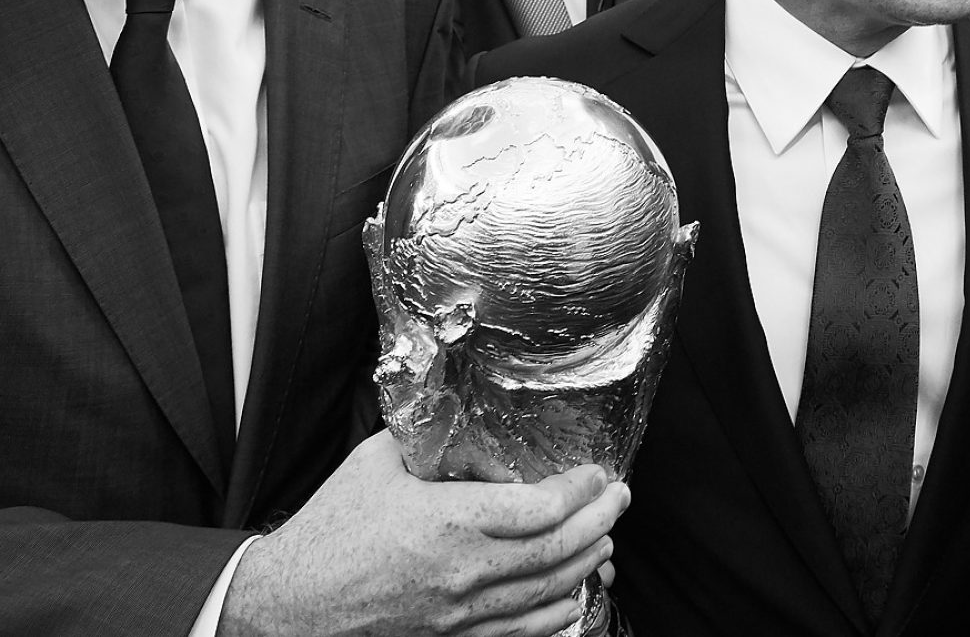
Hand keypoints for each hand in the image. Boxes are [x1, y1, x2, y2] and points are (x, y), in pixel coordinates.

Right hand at [220, 430, 628, 636]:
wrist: (289, 605)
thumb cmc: (330, 531)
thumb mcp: (378, 463)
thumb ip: (429, 439)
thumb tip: (462, 415)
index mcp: (449, 522)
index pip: (540, 509)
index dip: (580, 490)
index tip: (595, 472)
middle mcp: (464, 572)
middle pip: (557, 550)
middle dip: (600, 520)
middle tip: (619, 497)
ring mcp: (461, 614)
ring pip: (548, 594)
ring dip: (587, 563)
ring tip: (607, 537)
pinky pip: (521, 632)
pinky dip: (558, 612)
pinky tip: (574, 593)